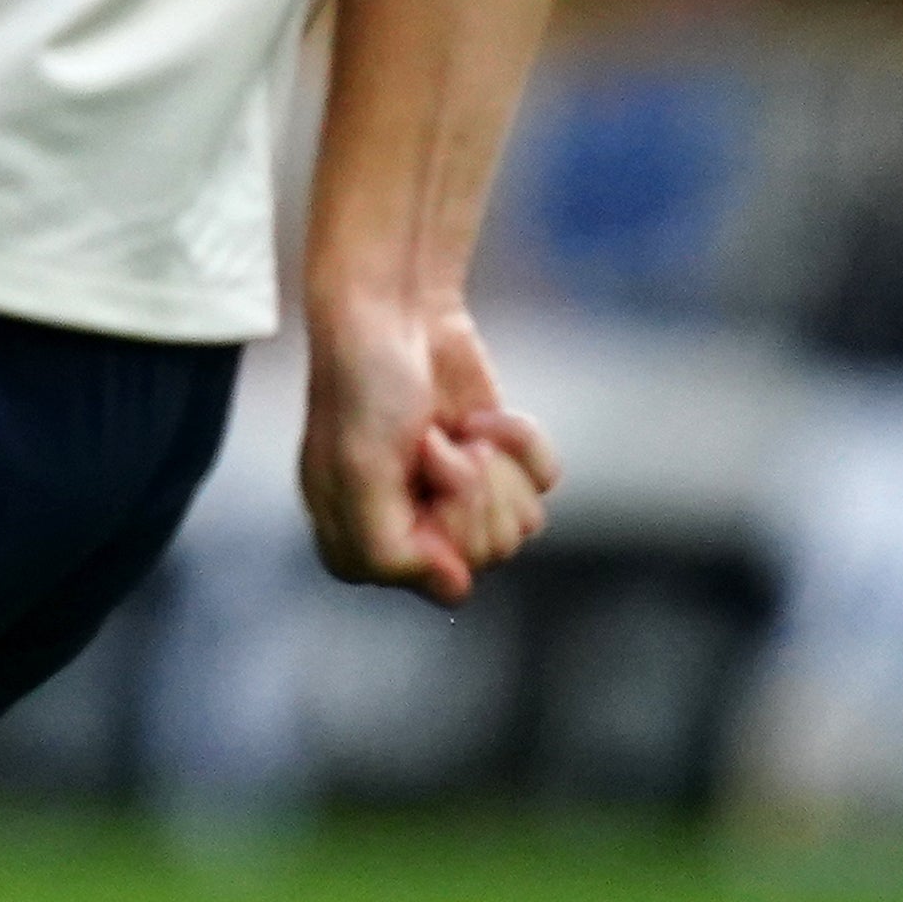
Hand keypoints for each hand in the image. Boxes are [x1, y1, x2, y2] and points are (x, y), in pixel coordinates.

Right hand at [297, 287, 555, 605]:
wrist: (398, 312)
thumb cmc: (363, 387)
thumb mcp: (358, 473)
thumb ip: (387, 548)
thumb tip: (455, 588)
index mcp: (364, 541)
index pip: (440, 581)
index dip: (446, 532)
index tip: (419, 480)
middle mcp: (415, 528)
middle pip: (489, 554)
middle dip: (471, 490)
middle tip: (435, 444)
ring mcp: (461, 498)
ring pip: (522, 524)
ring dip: (497, 464)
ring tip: (456, 431)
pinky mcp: (501, 466)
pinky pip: (544, 484)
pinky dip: (522, 443)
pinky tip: (483, 419)